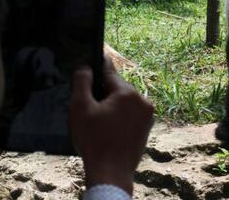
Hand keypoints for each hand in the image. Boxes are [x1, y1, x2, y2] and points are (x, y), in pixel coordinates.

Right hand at [69, 58, 153, 194]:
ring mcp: (147, 116)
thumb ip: (81, 82)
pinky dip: (120, 117)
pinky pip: (131, 114)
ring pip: (125, 102)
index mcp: (127, 93)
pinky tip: (108, 128)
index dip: (98, 66)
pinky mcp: (147, 128)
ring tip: (98, 119)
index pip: (109, 73)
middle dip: (103, 92)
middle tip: (89, 104)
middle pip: (117, 88)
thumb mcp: (80, 108)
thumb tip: (85, 67)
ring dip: (113, 105)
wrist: (111, 173)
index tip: (96, 55)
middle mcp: (142, 100)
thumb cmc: (94, 140)